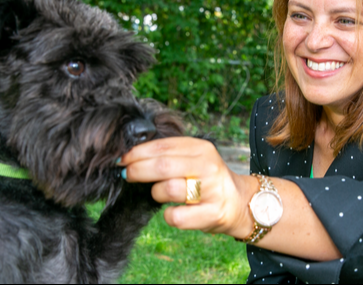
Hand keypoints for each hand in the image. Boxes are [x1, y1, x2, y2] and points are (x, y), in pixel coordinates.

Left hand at [120, 137, 255, 237]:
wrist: (240, 203)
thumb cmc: (207, 179)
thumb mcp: (194, 159)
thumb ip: (169, 154)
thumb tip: (130, 155)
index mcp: (202, 148)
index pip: (162, 146)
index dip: (137, 152)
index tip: (122, 158)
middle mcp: (208, 167)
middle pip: (162, 166)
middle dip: (137, 170)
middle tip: (126, 174)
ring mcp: (212, 191)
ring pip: (167, 190)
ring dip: (155, 192)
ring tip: (159, 193)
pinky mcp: (212, 214)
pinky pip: (175, 217)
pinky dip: (168, 215)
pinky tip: (173, 211)